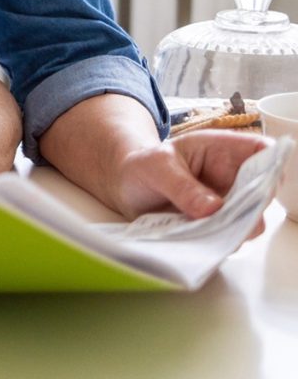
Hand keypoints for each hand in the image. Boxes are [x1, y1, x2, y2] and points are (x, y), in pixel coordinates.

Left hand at [114, 130, 268, 230]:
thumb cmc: (143, 165)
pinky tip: (200, 242)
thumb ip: (182, 186)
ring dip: (234, 231)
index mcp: (220, 150)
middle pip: (263, 193)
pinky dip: (218, 243)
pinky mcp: (216, 227)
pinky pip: (228, 239)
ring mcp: (226, 204)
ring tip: (206, 231)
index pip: (262, 151)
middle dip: (252, 209)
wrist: (125, 185)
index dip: (270, 167)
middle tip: (227, 218)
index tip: (259, 187)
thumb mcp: (157, 167)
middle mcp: (230, 178)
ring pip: (249, 222)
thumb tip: (213, 209)